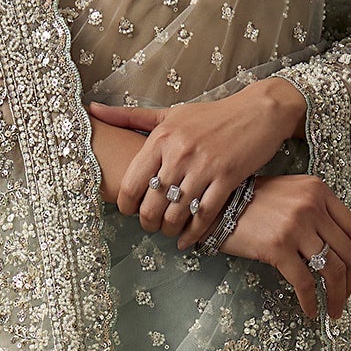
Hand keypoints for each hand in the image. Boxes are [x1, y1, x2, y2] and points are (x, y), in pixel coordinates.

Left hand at [86, 78, 307, 244]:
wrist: (258, 112)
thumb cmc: (211, 115)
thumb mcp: (169, 114)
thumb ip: (130, 117)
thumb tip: (92, 109)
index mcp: (162, 137)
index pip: (131, 183)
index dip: (126, 205)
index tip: (129, 211)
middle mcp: (180, 152)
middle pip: (152, 205)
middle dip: (147, 223)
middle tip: (150, 226)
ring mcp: (205, 167)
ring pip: (176, 214)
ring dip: (169, 230)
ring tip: (168, 232)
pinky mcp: (228, 179)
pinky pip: (205, 215)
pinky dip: (194, 234)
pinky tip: (188, 241)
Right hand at [218, 174, 350, 323]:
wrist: (216, 205)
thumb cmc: (253, 204)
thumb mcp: (292, 195)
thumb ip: (318, 212)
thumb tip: (339, 250)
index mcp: (320, 192)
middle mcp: (313, 206)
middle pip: (348, 254)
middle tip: (345, 300)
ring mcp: (296, 226)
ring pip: (331, 270)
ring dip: (336, 296)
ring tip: (333, 310)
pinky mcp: (278, 247)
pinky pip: (304, 282)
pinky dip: (311, 301)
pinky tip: (310, 311)